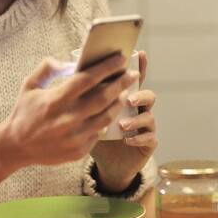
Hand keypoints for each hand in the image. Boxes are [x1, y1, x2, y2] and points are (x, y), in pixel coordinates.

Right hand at [2, 53, 140, 167]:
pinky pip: (98, 132)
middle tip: (132, 74)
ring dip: (118, 102)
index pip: (88, 79)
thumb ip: (46, 69)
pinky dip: (106, 120)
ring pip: (106, 116)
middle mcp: (67, 119)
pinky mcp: (78, 151)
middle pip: (103, 97)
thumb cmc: (23, 113)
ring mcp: (74, 137)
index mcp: (55, 100)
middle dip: (121, 83)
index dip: (106, 67)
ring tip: (125, 92)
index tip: (120, 58)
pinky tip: (111, 112)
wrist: (15, 148)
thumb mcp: (29, 86)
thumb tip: (68, 61)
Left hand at [90, 50, 157, 192]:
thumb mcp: (83, 113)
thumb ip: (80, 94)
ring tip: (123, 124)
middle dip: (139, 93)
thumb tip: (67, 70)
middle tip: (128, 98)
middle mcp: (137, 110)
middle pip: (146, 95)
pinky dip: (139, 137)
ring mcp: (144, 126)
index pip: (132, 80)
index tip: (140, 54)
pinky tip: (127, 139)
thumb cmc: (90, 134)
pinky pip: (150, 138)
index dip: (139, 66)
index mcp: (123, 98)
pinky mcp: (148, 143)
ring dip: (137, 118)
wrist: (104, 163)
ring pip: (149, 116)